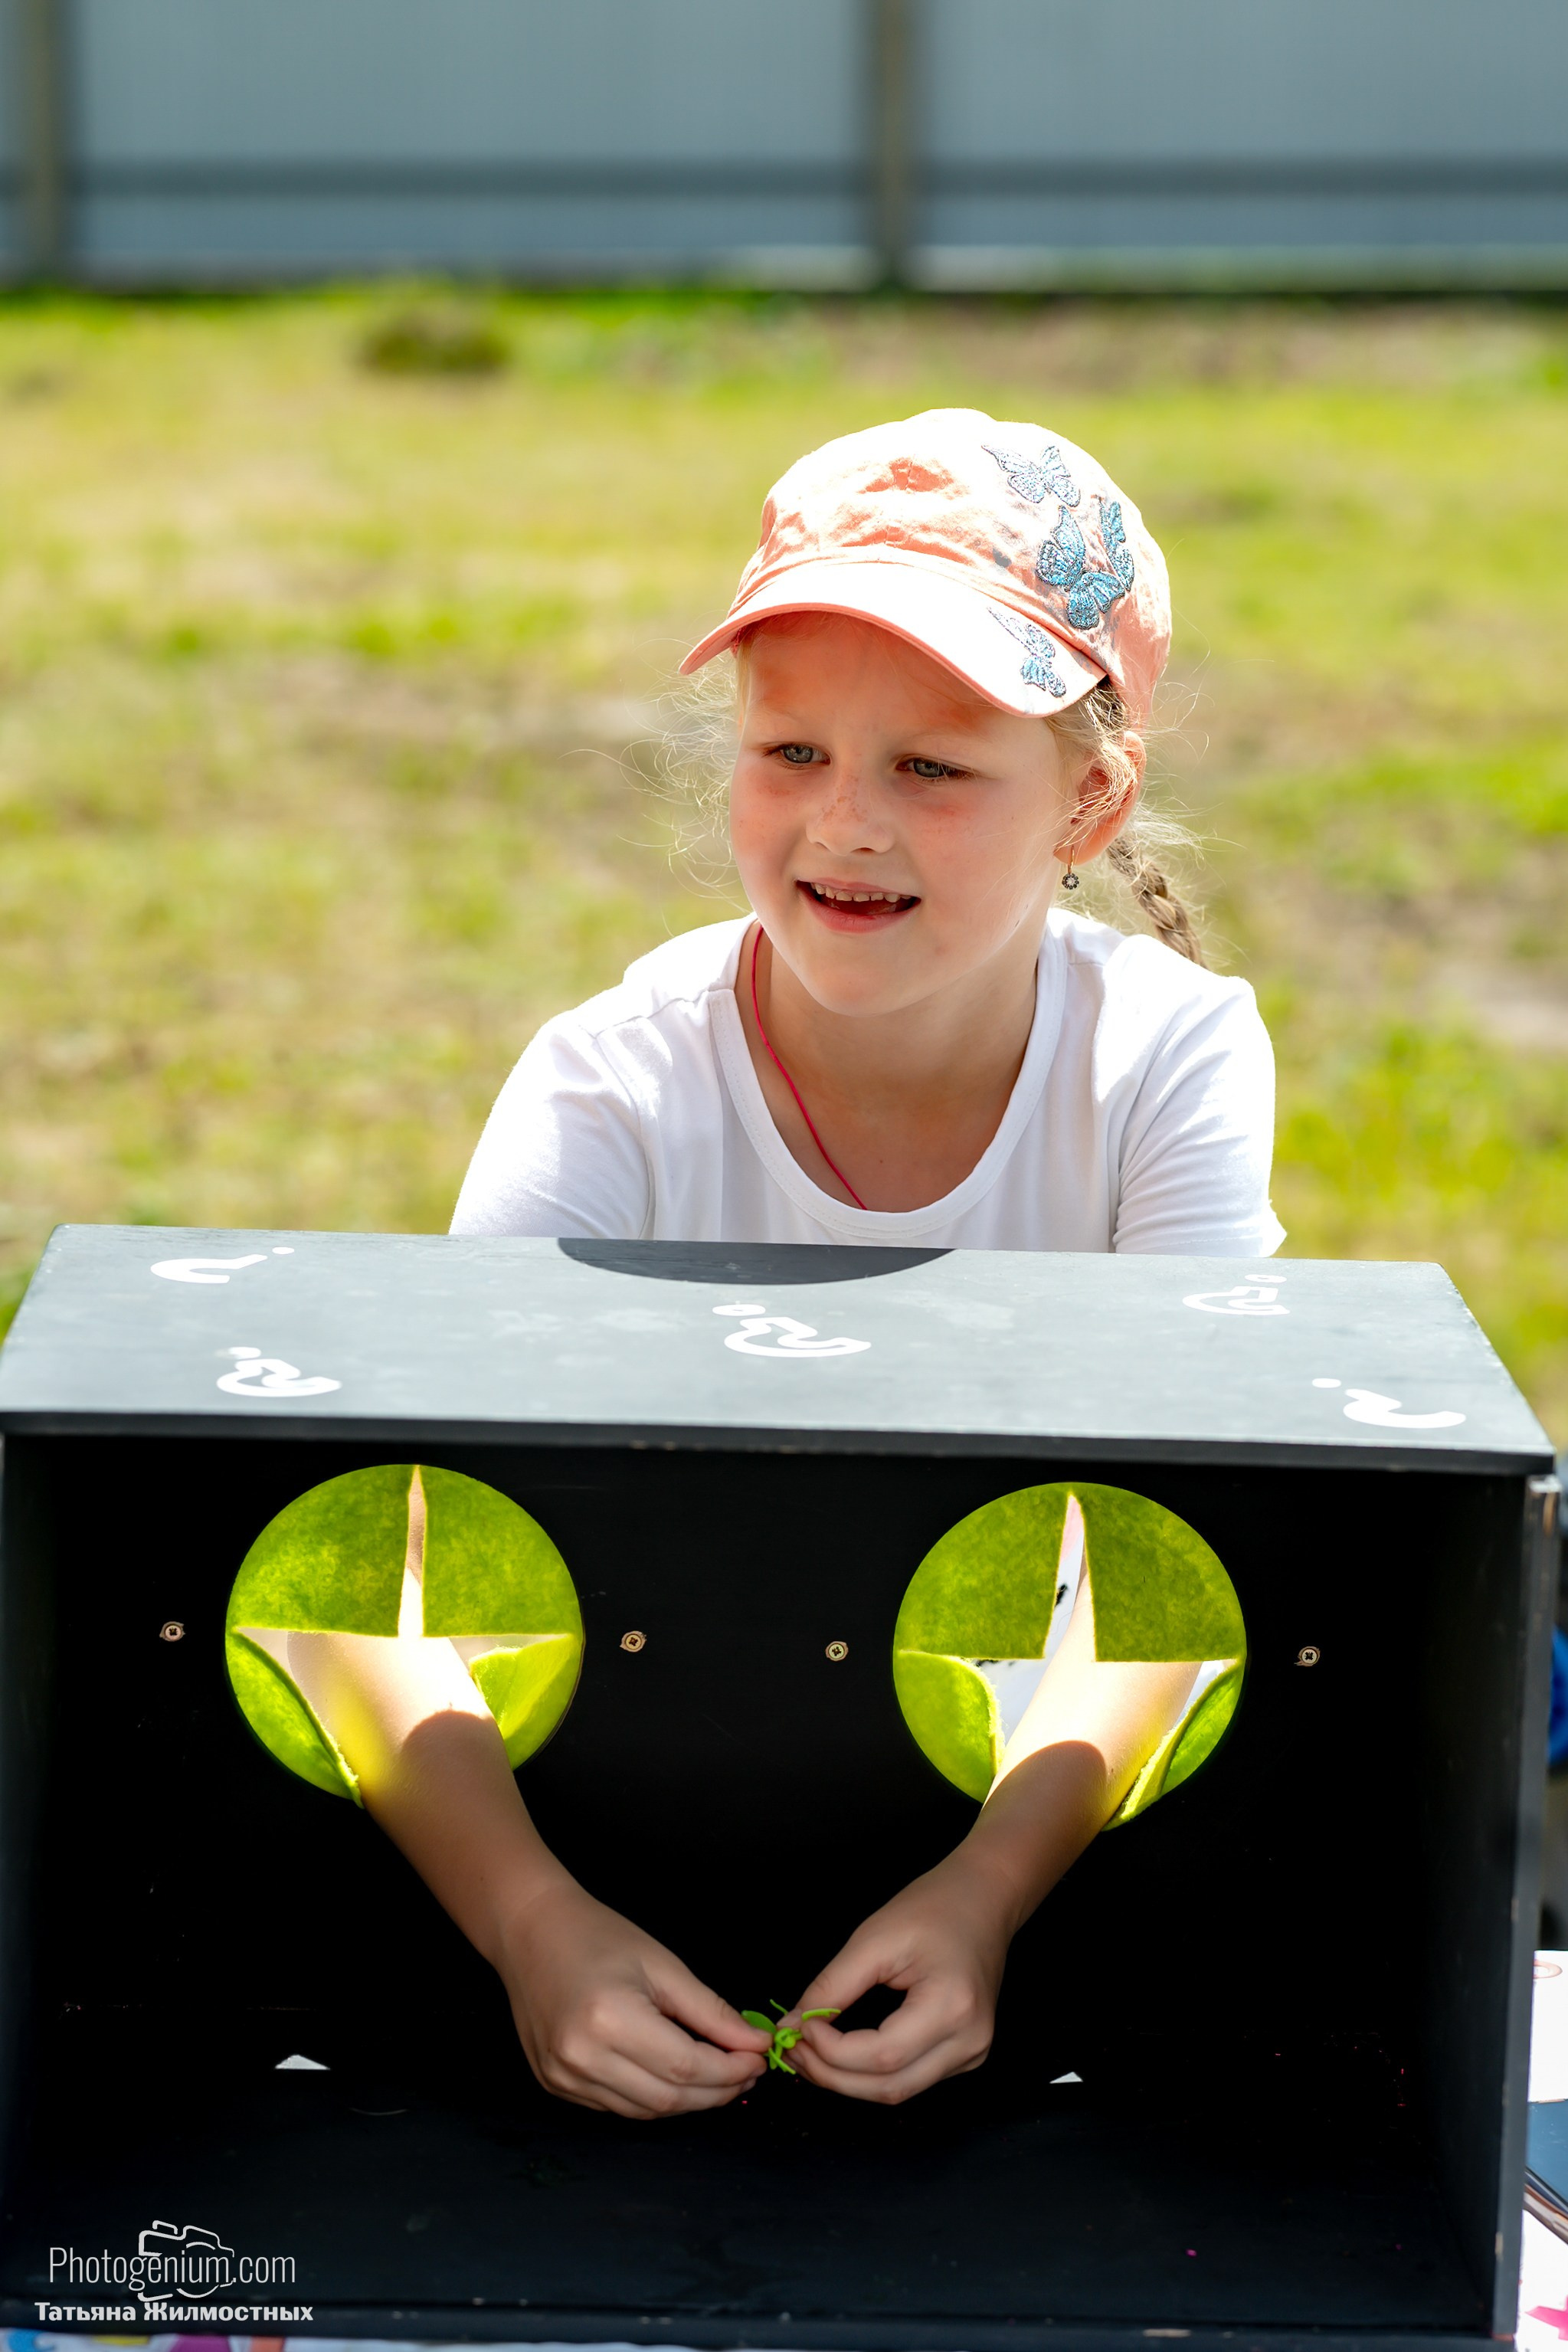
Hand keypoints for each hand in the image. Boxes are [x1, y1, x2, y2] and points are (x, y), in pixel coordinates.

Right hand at [496, 1875, 772, 2119]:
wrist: (531, 1931)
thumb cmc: (598, 1936)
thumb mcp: (663, 1965)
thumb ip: (710, 2011)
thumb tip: (754, 2043)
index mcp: (610, 2020)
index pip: (687, 2067)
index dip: (730, 2070)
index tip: (758, 2059)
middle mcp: (581, 2057)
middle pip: (668, 2099)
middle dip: (716, 2092)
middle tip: (746, 2072)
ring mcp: (563, 2076)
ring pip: (645, 2111)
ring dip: (688, 2101)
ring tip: (717, 2076)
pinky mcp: (555, 2085)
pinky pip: (618, 2106)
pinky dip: (653, 2098)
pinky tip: (673, 2077)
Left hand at [780, 1849, 1013, 2105]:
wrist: (983, 1898)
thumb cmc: (932, 1908)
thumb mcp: (873, 1939)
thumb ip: (831, 1987)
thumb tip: (791, 2024)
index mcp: (952, 2007)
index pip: (882, 2056)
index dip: (832, 2052)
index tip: (798, 2027)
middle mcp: (970, 2042)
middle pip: (889, 2086)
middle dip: (832, 2076)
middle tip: (791, 2049)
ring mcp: (972, 2053)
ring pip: (898, 2091)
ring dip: (847, 2081)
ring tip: (809, 2053)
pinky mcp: (965, 2055)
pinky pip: (911, 2079)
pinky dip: (870, 2074)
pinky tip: (842, 2054)